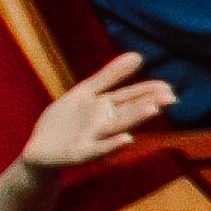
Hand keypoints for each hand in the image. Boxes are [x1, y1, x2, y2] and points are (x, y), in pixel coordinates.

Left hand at [19, 49, 170, 174]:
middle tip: (170, 98)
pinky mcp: (80, 154)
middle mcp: (105, 123)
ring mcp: (94, 139)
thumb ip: (110, 76)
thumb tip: (138, 56)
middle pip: (128, 110)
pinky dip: (112, 145)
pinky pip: (98, 149)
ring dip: (135, 118)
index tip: (168, 87)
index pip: (131, 96)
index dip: (148, 91)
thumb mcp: (86, 92)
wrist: (40, 149)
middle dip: (148, 104)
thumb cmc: (65, 120)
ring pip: (118, 126)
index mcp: (106, 107)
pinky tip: (127, 138)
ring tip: (153, 109)